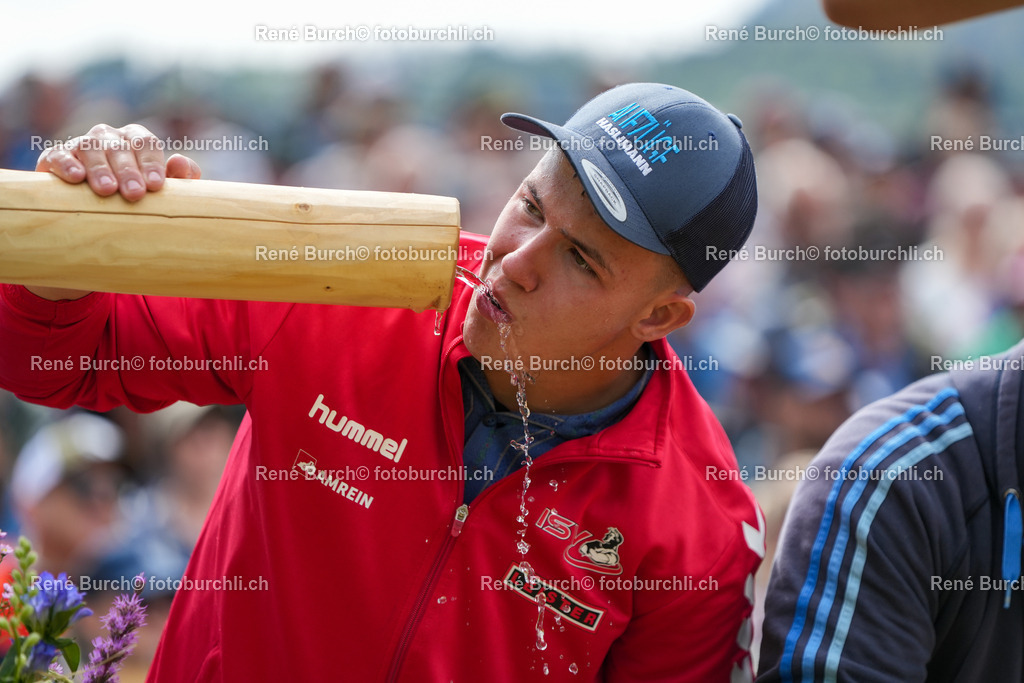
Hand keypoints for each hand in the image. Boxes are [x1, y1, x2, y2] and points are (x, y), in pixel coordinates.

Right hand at [29, 124, 202, 300]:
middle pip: (119, 146)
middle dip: (128, 170)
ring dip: (100, 168)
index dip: (151, 162)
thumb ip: (179, 178)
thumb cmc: (136, 195)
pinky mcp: (55, 157)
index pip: (145, 142)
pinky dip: (66, 163)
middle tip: (134, 194)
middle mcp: (108, 137)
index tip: (156, 185)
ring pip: (91, 148)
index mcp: (135, 140)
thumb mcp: (160, 189)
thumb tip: (180, 162)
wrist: (93, 208)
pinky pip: (58, 154)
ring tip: (107, 190)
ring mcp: (81, 145)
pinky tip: (76, 177)